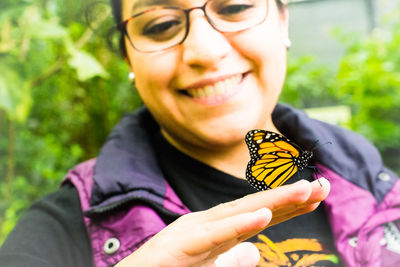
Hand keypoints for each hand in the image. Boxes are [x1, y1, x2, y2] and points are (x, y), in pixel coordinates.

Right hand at [115, 178, 329, 266]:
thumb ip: (232, 259)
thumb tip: (256, 252)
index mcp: (218, 229)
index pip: (260, 215)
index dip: (289, 206)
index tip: (317, 196)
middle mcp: (210, 223)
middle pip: (256, 208)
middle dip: (290, 197)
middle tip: (323, 185)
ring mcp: (197, 230)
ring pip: (240, 214)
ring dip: (273, 203)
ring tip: (305, 192)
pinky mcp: (184, 243)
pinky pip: (217, 233)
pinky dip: (241, 223)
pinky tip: (264, 215)